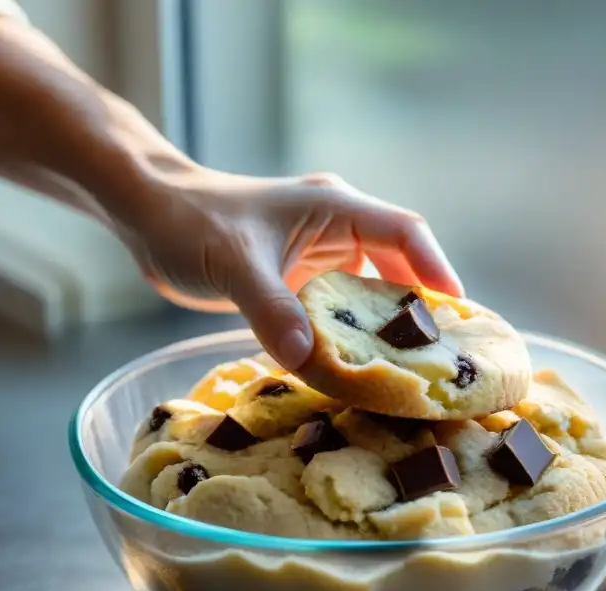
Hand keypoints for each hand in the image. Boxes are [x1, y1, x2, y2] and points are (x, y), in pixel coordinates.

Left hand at [117, 167, 463, 370]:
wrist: (148, 215)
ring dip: (387, 325)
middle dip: (421, 308)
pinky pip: (340, 308)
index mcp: (334, 208)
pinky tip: (356, 367)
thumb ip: (269, 308)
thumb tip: (307, 360)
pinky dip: (352, 334)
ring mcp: (319, 254)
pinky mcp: (300, 278)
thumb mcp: (233, 264)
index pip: (404, 233)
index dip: (435, 270)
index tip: (457, 314)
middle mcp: (336, 228)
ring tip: (409, 368)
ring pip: (371, 290)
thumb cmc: (190, 222)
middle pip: (399, 266)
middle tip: (443, 355)